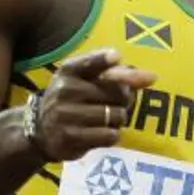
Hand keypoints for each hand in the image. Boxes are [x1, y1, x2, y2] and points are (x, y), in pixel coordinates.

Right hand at [29, 48, 156, 161]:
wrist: (41, 130)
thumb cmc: (74, 100)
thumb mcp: (88, 81)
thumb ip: (121, 75)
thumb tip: (151, 77)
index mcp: (69, 71)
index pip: (91, 62)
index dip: (105, 59)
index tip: (116, 58)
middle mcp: (65, 89)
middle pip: (118, 93)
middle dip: (122, 101)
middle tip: (108, 104)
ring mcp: (65, 114)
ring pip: (117, 115)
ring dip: (117, 120)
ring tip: (101, 120)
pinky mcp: (70, 137)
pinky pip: (110, 135)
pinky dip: (111, 136)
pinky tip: (97, 133)